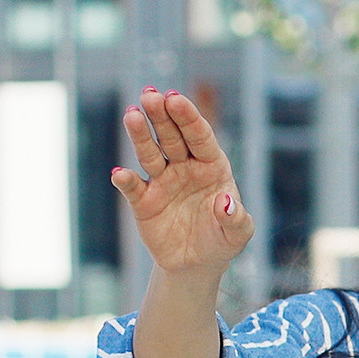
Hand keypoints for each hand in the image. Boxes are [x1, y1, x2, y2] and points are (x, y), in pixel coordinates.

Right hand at [111, 89, 251, 278]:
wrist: (198, 263)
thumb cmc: (223, 239)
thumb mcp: (238, 232)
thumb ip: (236, 218)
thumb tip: (225, 202)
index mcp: (212, 166)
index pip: (200, 136)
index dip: (188, 117)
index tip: (175, 99)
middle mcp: (185, 167)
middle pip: (172, 136)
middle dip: (161, 115)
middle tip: (150, 94)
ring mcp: (162, 181)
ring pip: (150, 153)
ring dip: (140, 135)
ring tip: (131, 114)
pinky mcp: (143, 201)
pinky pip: (132, 188)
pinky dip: (125, 181)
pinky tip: (120, 174)